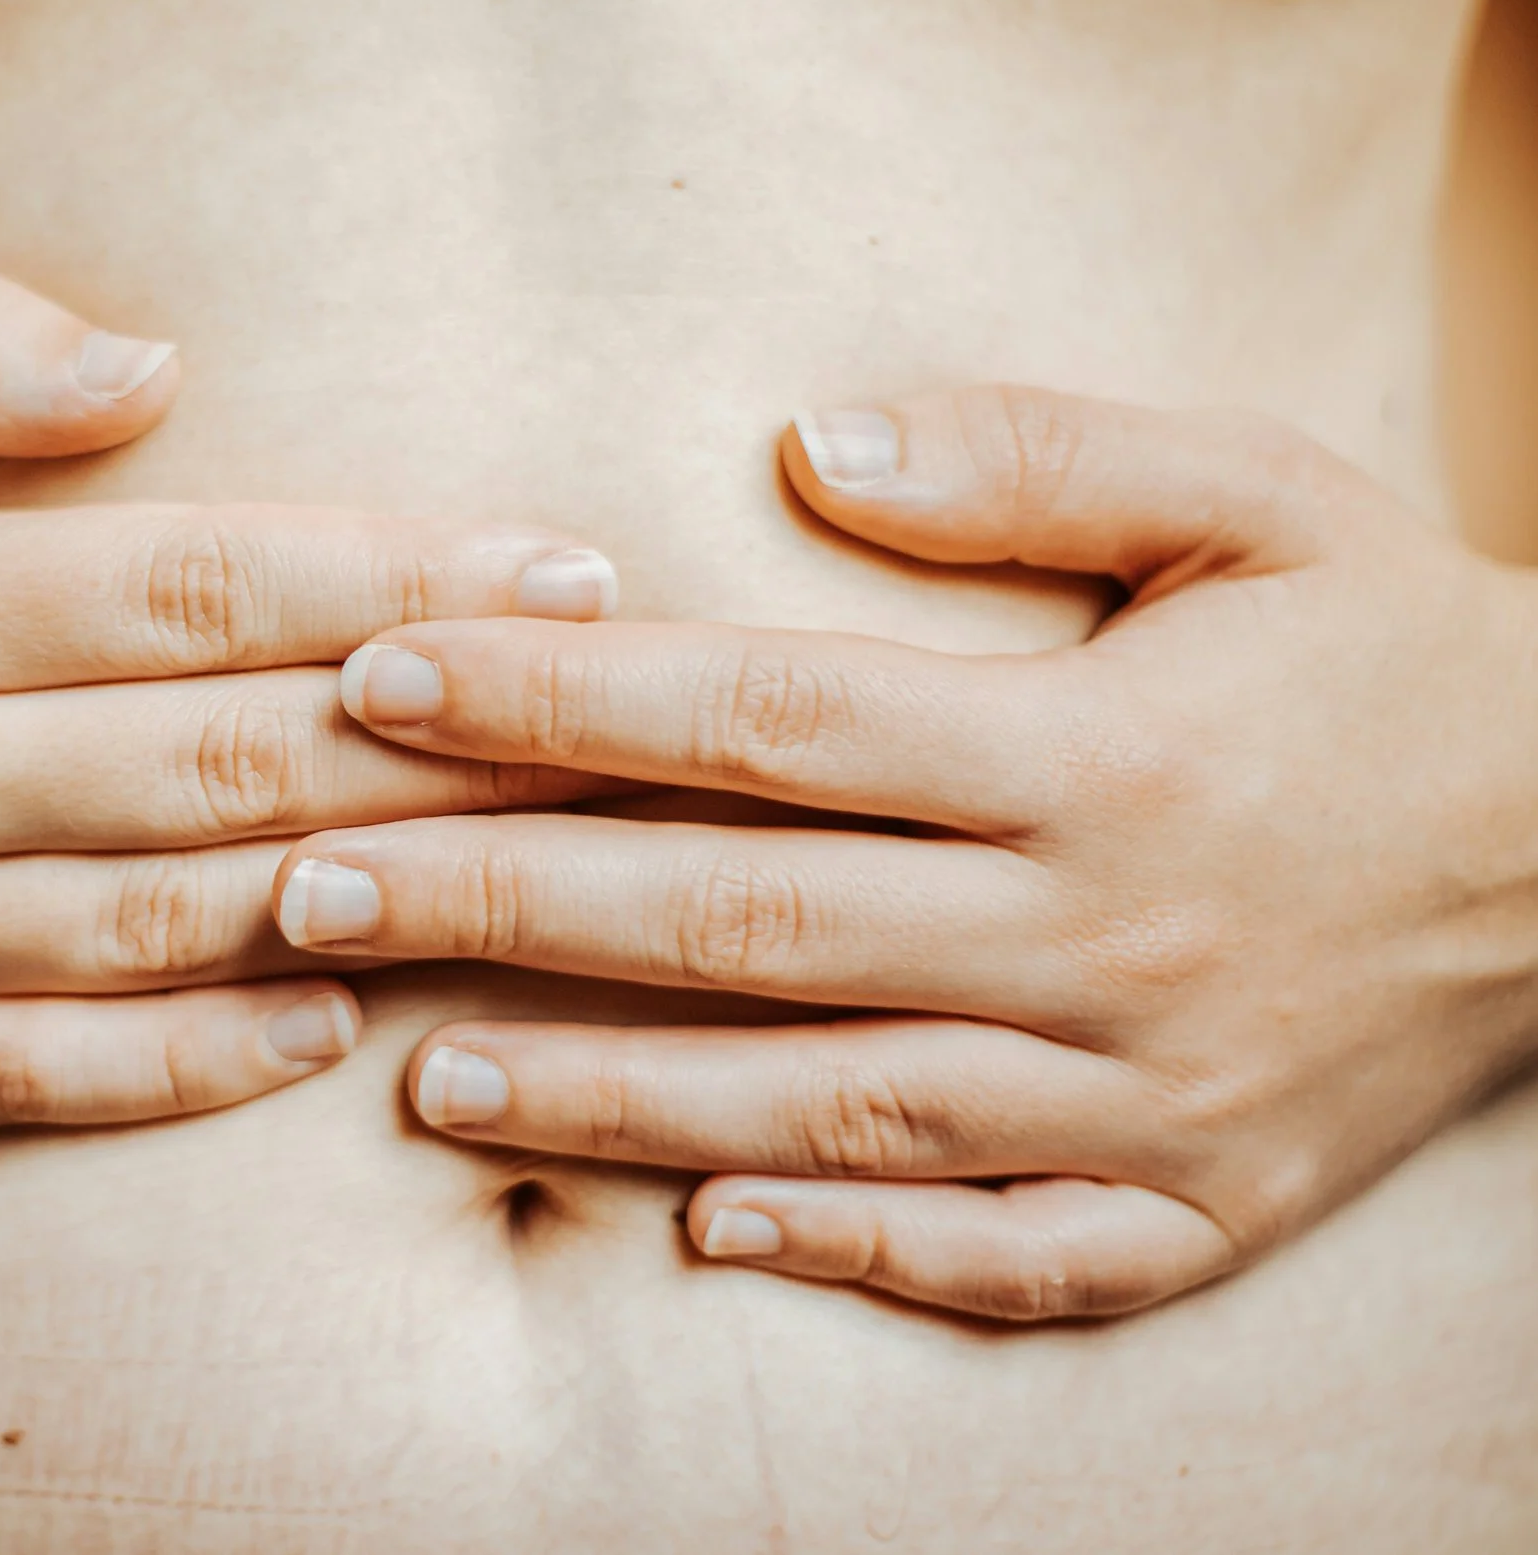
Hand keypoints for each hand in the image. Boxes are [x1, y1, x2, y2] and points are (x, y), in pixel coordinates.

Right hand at [0, 274, 617, 1128]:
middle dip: (447, 735)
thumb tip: (154, 365)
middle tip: (615, 711)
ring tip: (540, 858)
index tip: (556, 561)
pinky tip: (331, 1022)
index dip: (399, 577)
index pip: (197, 590)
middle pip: (224, 765)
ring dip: (372, 892)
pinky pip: (44, 1078)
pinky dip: (197, 1062)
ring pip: (166, 924)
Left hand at [275, 386, 1537, 1317]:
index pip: (765, 721)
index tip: (383, 687)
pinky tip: (699, 1233)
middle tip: (310, 890)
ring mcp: (1146, 1093)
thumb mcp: (1264, 495)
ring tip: (421, 1078)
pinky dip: (855, 1253)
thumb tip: (803, 448)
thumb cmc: (1393, 654)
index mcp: (1098, 753)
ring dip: (609, 1100)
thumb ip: (1038, 456)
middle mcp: (1103, 934)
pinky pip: (1007, 1255)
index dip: (557, 701)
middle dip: (505, 905)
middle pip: (747, 923)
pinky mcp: (1196, 1205)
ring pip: (831, 1106)